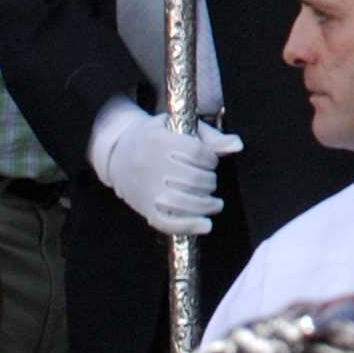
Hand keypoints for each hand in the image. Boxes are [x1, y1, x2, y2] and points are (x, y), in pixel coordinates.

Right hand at [90, 96, 239, 236]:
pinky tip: (205, 225)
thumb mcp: (176, 126)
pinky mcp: (143, 208)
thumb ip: (208, 136)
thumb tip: (237, 145)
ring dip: (207, 205)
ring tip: (215, 204)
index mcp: (158, 140)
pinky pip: (167, 223)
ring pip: (184, 202)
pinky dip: (189, 226)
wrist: (116, 154)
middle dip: (210, 182)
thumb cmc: (153, 138)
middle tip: (210, 182)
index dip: (211, 159)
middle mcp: (150, 165)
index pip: (197, 153)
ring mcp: (146, 189)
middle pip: (194, 179)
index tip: (210, 161)